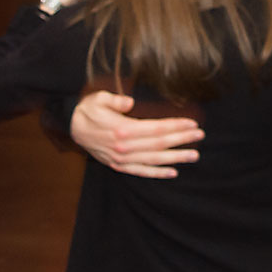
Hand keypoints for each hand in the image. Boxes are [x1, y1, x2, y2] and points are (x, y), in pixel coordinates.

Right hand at [70, 90, 202, 178]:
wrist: (71, 127)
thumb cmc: (88, 110)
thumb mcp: (99, 99)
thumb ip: (115, 101)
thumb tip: (130, 102)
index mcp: (122, 129)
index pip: (155, 129)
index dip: (175, 127)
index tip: (192, 124)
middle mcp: (124, 147)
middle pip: (159, 144)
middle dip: (182, 140)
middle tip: (200, 136)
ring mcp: (122, 159)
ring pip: (153, 160)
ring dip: (175, 158)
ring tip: (194, 155)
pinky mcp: (118, 165)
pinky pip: (141, 172)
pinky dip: (157, 173)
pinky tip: (173, 172)